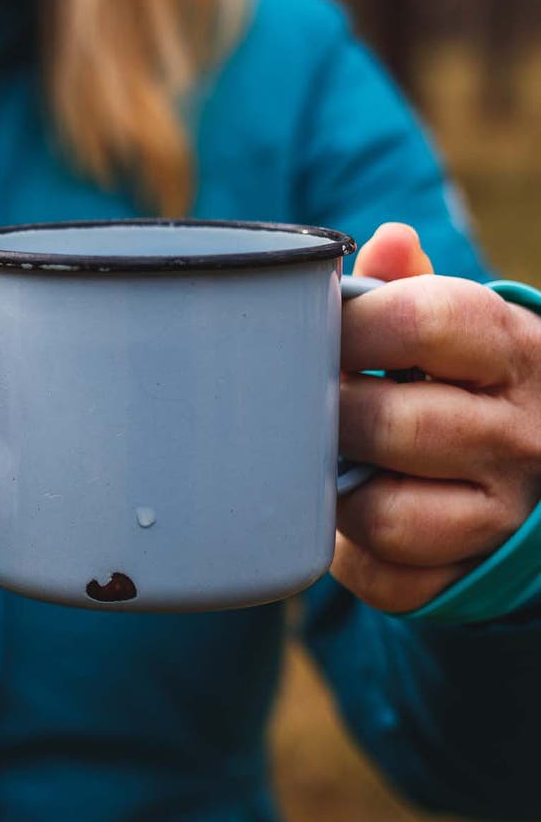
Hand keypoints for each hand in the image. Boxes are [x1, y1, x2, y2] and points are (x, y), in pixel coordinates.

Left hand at [334, 224, 540, 612]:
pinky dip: (350, 555)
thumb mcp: (466, 327)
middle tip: (304, 401)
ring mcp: (503, 516)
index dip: (349, 324)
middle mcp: (522, 437)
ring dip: (335, 490)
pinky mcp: (473, 578)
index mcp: (517, 353)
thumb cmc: (473, 381)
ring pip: (384, 515)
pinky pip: (387, 580)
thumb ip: (410, 286)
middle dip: (329, 412)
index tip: (312, 326)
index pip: (426, 322)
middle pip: (391, 424)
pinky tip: (349, 515)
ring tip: (327, 460)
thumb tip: (385, 241)